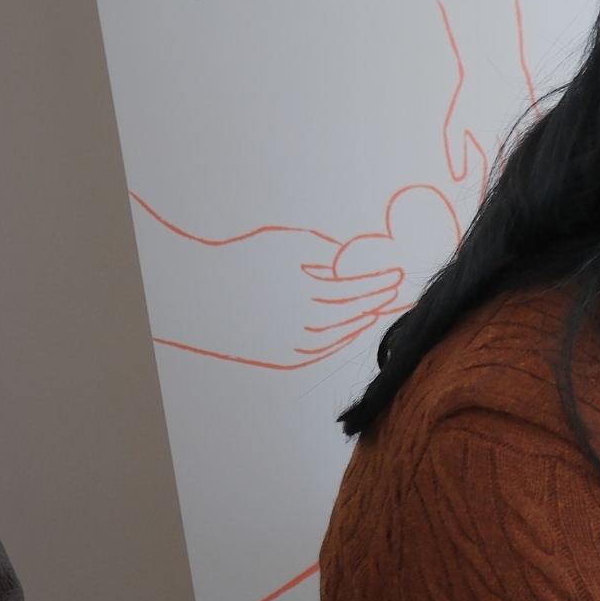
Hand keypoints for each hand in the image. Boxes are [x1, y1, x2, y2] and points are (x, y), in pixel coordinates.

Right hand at [134, 184, 453, 370]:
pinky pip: (326, 346)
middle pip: (357, 313)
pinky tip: (351, 322)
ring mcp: (298, 344)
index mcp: (312, 294)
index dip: (382, 281)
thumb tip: (356, 259)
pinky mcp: (288, 356)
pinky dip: (342, 334)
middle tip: (394, 289)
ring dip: (364, 319)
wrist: (203, 292)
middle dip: (378, 300)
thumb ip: (329, 253)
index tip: (396, 274)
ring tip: (378, 304)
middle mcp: (308, 324)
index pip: (360, 290)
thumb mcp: (291, 244)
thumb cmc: (246, 260)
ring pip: (344, 334)